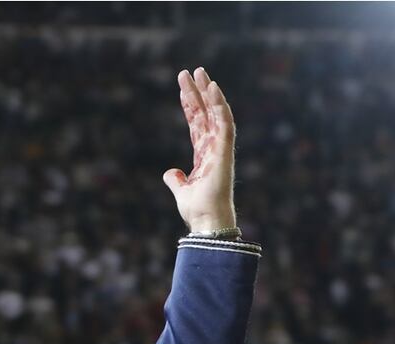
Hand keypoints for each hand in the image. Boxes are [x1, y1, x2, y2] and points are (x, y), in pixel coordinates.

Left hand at [163, 67, 236, 232]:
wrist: (205, 221)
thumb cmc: (197, 210)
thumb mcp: (181, 191)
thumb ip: (176, 180)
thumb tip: (170, 172)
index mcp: (204, 155)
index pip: (196, 123)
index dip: (190, 105)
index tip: (182, 88)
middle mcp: (213, 148)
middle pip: (205, 113)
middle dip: (197, 92)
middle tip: (189, 71)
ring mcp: (220, 148)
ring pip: (215, 113)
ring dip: (208, 92)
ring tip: (199, 72)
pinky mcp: (224, 151)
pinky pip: (224, 123)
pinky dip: (220, 105)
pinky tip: (213, 88)